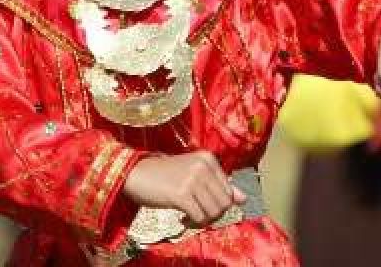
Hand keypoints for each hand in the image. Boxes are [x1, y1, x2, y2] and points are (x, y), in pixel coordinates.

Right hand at [121, 151, 246, 227]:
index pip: (228, 192)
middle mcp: (203, 166)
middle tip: (195, 212)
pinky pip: (199, 217)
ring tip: (188, 214)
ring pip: (214, 213)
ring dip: (202, 219)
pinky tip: (182, 217)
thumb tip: (244, 199)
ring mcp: (192, 179)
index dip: (218, 204)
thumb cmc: (166, 175)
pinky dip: (192, 222)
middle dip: (212, 214)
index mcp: (208, 159)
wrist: (136, 174)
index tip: (202, 204)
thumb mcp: (194, 175)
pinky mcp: (181, 194)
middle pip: (224, 204)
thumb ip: (220, 185)